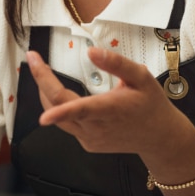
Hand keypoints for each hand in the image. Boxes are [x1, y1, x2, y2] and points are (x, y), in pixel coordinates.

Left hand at [27, 46, 179, 155]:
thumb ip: (117, 63)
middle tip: (34, 60)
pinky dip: (62, 110)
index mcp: (109, 110)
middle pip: (57, 107)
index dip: (59, 113)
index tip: (43, 117)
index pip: (79, 111)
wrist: (159, 137)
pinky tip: (70, 99)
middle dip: (41, 81)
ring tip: (44, 74)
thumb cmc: (151, 105)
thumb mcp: (141, 77)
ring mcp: (89, 138)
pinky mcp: (88, 144)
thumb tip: (92, 52)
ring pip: (58, 118)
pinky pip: (68, 126)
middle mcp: (96, 127)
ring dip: (47, 95)